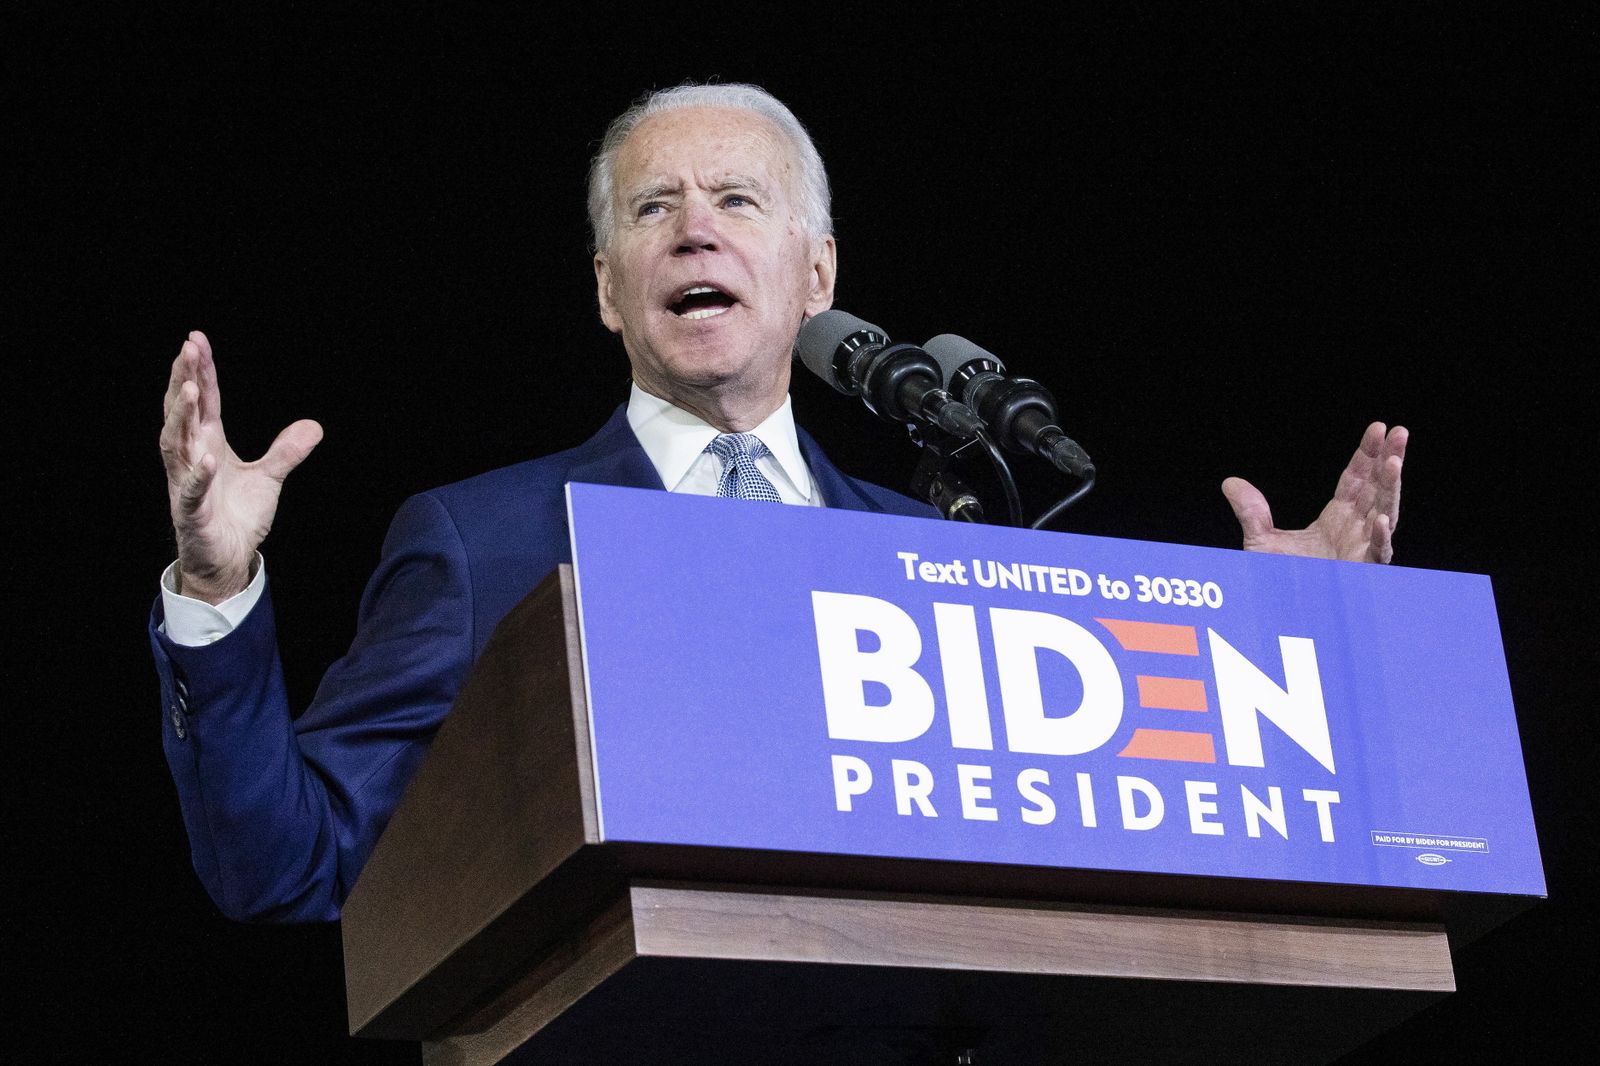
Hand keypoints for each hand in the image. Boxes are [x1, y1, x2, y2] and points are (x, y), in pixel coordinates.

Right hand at [159, 331, 322, 602]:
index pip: (204, 401)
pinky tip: (209, 458)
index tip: (196, 340)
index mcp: (207, 443)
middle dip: (184, 380)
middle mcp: (192, 457)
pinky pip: (192, 491)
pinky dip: (199, 475)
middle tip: (187, 348)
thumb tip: (313, 426)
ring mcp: (187, 483)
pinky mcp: (191, 513)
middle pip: (182, 412)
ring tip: (191, 389)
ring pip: (176, 444)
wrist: (228, 560)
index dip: (200, 371)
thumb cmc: (238, 516)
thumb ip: (286, 451)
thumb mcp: (268, 479)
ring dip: (182, 417)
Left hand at [1221, 422, 1406, 563]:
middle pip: (1377, 489)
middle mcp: (1355, 530)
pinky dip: (1379, 538)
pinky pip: (1376, 554)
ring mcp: (1362, 550)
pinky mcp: (1363, 573)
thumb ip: (1251, 512)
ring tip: (1394, 462)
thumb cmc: (1280, 579)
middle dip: (1389, 460)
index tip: (1378, 428)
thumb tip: (1230, 483)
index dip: (1367, 454)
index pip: (1357, 479)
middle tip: (1399, 431)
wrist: (1283, 612)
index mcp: (1338, 518)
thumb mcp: (1260, 541)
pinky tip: (1380, 520)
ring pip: (1384, 515)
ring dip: (1391, 489)